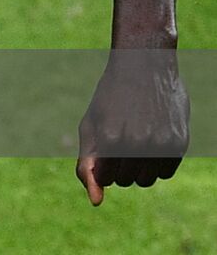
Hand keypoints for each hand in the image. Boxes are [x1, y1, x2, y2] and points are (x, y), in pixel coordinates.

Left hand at [76, 49, 188, 204]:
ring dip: (139, 168)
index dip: (102, 165)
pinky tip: (151, 141)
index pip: (106, 179)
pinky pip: (166, 173)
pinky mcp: (180, 143)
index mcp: (112, 139)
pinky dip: (156, 164)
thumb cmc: (111, 97)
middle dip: (120, 166)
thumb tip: (96, 201)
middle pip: (127, 181)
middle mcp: (139, 144)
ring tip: (134, 140)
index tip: (104, 148)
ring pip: (147, 180)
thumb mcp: (91, 126)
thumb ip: (88, 164)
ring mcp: (162, 144)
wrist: (144, 65)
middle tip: (120, 140)